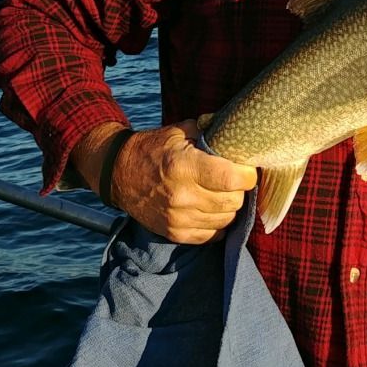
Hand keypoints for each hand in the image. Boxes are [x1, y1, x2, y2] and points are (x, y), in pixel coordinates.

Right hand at [105, 121, 256, 242]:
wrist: (119, 174)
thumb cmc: (153, 149)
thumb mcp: (180, 131)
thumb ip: (210, 131)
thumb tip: (239, 134)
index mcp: (184, 166)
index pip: (231, 179)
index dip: (247, 175)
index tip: (246, 169)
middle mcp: (182, 196)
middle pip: (233, 201)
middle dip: (240, 190)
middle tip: (234, 180)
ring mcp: (177, 218)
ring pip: (226, 219)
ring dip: (230, 207)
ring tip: (222, 193)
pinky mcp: (174, 233)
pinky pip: (212, 235)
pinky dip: (218, 223)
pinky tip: (212, 208)